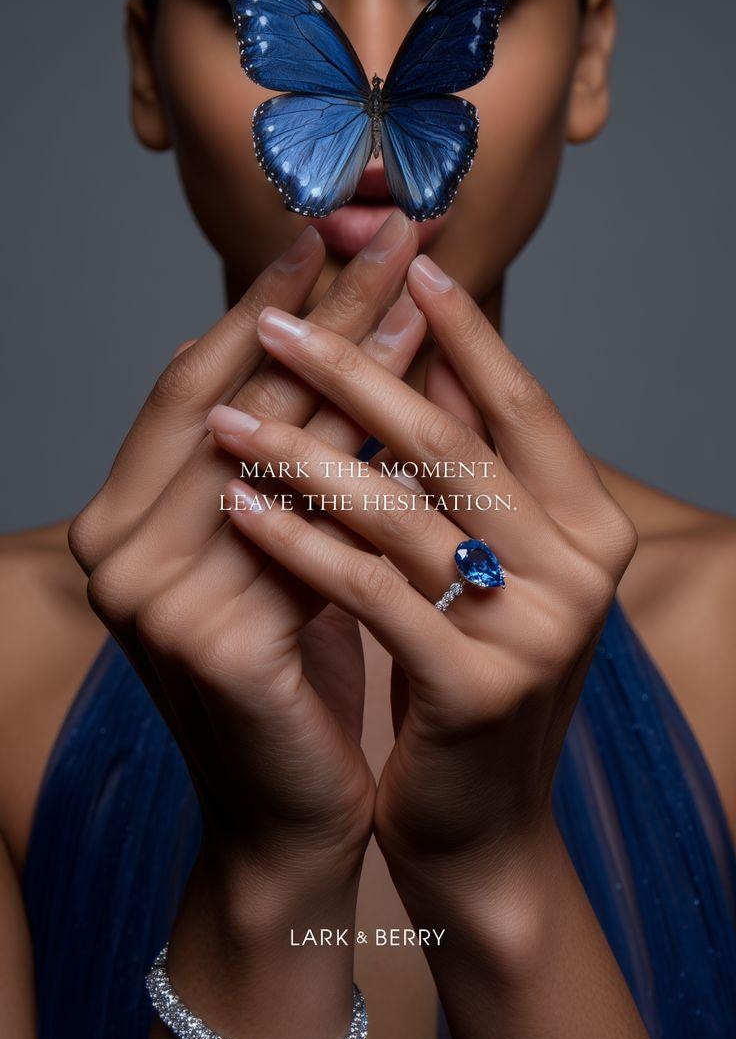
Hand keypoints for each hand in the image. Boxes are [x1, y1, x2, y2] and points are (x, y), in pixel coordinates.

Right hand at [68, 215, 425, 908]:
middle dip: (319, 305)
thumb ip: (288, 462)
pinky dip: (366, 455)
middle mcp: (115, 547)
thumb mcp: (279, 547)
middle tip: (387, 226)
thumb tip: (347, 342)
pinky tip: (424, 401)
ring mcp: (150, 595)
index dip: (262, 300)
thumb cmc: (290, 676)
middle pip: (235, 394)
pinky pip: (302, 523)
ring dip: (354, 358)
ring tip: (417, 285)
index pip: (196, 382)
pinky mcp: (209, 640)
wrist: (289, 812)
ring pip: (274, 444)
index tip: (330, 229)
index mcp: (119, 518)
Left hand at [207, 252, 637, 899]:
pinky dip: (298, 545)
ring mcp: (538, 630)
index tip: (398, 264)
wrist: (481, 822)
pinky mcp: (477, 686)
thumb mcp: (486, 566)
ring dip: (302, 455)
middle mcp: (583, 570)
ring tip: (227, 419)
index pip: (519, 405)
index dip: (458, 332)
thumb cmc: (467, 675)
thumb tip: (417, 346)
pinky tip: (239, 508)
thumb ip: (469, 472)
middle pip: (453, 443)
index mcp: (594, 525)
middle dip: (355, 371)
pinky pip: (369, 592)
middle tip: (276, 321)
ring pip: (401, 511)